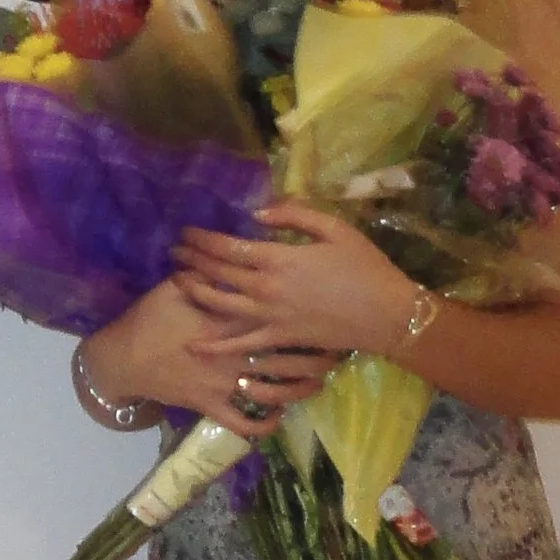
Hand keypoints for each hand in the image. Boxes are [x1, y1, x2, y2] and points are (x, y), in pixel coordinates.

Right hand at [83, 280, 332, 440]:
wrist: (122, 358)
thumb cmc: (149, 318)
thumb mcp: (176, 286)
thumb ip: (208, 273)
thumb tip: (231, 253)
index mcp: (229, 321)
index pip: (277, 316)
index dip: (305, 314)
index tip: (327, 309)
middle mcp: (234, 354)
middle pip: (287, 357)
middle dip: (316, 355)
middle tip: (336, 350)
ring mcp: (224, 384)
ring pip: (275, 391)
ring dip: (301, 388)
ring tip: (319, 381)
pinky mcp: (211, 407)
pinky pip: (244, 423)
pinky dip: (265, 425)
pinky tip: (280, 417)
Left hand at [174, 205, 418, 360]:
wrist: (386, 313)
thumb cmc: (364, 266)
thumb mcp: (335, 228)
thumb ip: (295, 215)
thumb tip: (258, 212)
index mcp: (280, 258)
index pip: (229, 247)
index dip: (203, 239)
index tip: (186, 232)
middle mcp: (268, 288)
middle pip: (219, 273)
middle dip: (192, 260)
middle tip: (173, 252)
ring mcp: (271, 317)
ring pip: (222, 305)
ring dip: (196, 292)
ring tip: (177, 282)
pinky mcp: (279, 338)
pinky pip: (241, 344)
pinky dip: (216, 346)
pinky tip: (194, 346)